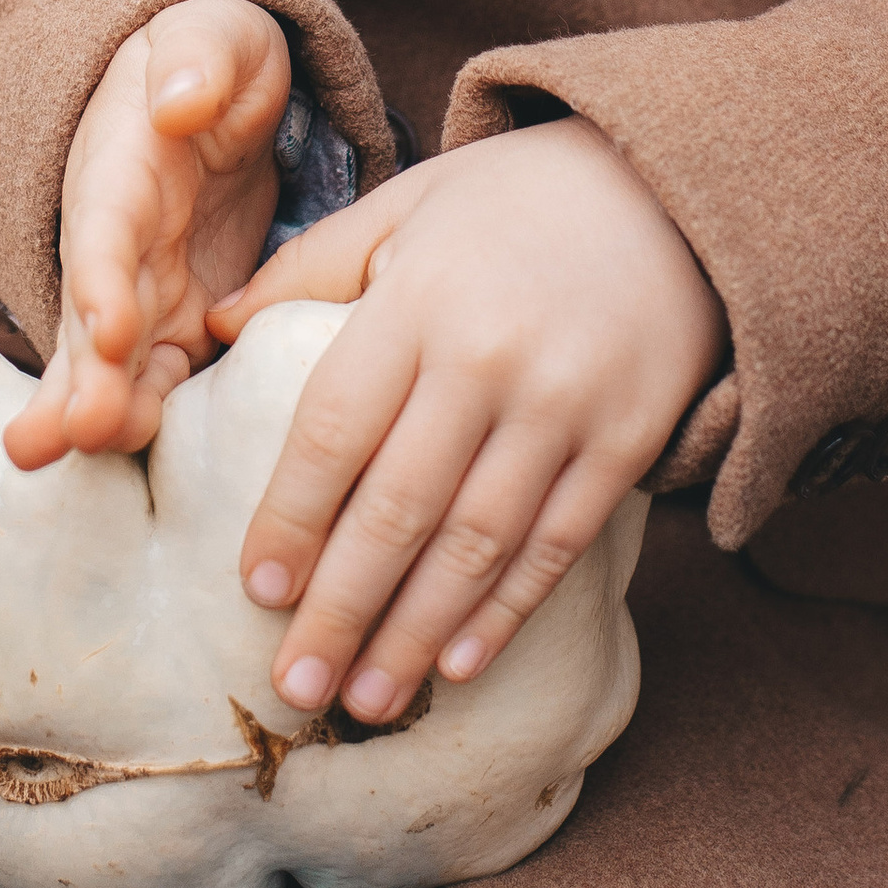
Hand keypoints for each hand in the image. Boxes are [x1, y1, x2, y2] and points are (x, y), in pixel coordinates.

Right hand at [4, 0, 291, 470]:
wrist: (206, 93)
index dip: (102, 279)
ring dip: (99, 411)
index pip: (104, 228)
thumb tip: (181, 100)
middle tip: (74, 432)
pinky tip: (134, 464)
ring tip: (80, 454)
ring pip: (113, 365)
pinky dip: (147, 422)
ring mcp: (140, 291)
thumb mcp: (211, 35)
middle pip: (92, 314)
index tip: (110, 327)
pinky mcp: (178, 325)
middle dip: (85, 373)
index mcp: (119, 171)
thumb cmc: (211, 61)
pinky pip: (161, 380)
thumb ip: (199, 57)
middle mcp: (115, 243)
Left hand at [206, 120, 725, 725]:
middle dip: (340, 607)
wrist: (673, 185)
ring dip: (414, 634)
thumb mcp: (407, 205)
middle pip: (398, 505)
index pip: (335, 426)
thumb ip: (314, 265)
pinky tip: (457, 665)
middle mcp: (487, 357)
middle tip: (293, 686)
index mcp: (417, 297)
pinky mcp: (627, 440)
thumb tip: (213, 326)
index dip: (291, 515)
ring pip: (475, 544)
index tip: (256, 589)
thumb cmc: (514, 199)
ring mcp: (565, 405)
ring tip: (365, 702)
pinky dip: (505, 612)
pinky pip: (556, 544)